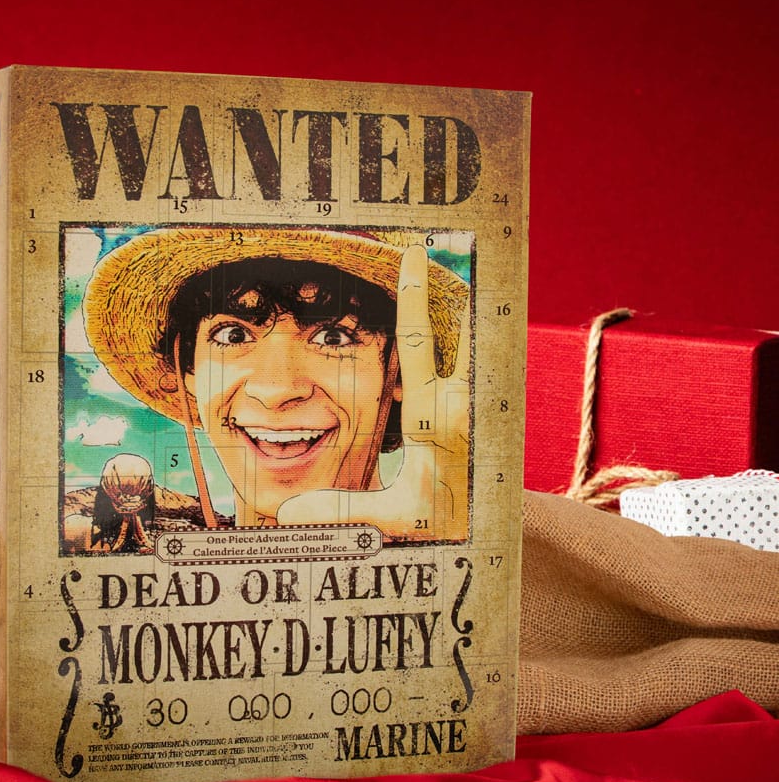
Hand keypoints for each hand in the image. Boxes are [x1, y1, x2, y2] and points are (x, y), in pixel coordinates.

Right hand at [277, 245, 469, 540]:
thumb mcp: (391, 517)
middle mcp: (459, 400)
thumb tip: (289, 512)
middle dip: (447, 287)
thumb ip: (342, 509)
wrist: (491, 535)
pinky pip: (470, 362)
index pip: (418, 343)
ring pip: (469, 342)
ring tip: (450, 274)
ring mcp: (473, 403)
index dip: (412, 296)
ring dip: (457, 311)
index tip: (413, 255)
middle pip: (457, 327)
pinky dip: (461, 338)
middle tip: (438, 246)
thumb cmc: (443, 524)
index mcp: (431, 415)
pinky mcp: (478, 410)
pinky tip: (451, 328)